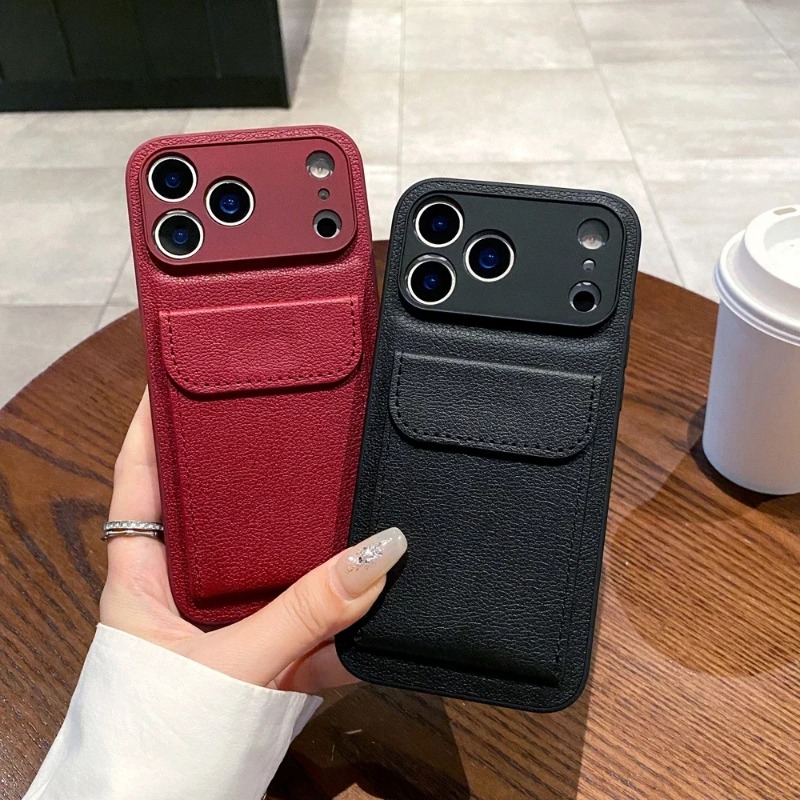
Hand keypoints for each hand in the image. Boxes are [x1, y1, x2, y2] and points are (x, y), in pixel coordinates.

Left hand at [100, 389, 405, 693]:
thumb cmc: (160, 744)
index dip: (157, 422)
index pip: (142, 479)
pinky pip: (321, 613)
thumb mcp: (229, 667)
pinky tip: (391, 568)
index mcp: (146, 577)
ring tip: (354, 472)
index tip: (187, 371)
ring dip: (317, 531)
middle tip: (299, 410)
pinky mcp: (279, 654)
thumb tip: (380, 552)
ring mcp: (239, 621)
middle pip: (223, 506)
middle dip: (257, 463)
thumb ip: (305, 613)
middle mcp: (192, 589)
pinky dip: (353, 598)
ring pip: (281, 559)